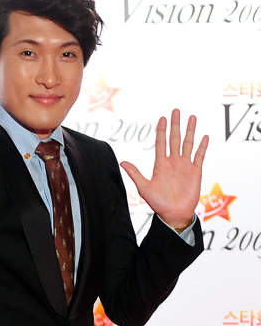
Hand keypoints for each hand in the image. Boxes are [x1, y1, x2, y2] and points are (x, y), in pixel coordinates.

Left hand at [120, 109, 208, 227]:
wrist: (174, 214)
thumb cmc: (158, 203)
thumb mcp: (144, 187)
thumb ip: (135, 174)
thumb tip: (122, 162)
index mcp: (160, 164)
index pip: (161, 142)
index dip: (161, 130)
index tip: (162, 118)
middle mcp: (173, 162)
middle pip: (174, 139)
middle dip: (175, 124)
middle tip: (176, 111)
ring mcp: (185, 166)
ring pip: (188, 144)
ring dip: (190, 131)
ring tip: (192, 117)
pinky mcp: (195, 171)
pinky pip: (199, 156)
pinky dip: (202, 146)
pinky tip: (204, 136)